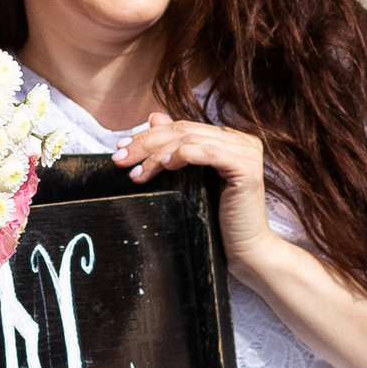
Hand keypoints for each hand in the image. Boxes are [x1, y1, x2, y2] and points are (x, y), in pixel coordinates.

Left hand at [118, 113, 273, 273]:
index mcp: (228, 139)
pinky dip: (183, 155)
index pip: (182, 127)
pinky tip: (164, 166)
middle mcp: (240, 140)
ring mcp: (246, 152)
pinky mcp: (246, 168)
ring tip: (136, 173)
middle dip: (146, 143)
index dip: (149, 134)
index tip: (121, 147)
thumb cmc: (217, 221)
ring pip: (191, 140)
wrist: (245, 250)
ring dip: (157, 154)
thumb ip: (176, 149)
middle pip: (184, 131)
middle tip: (120, 159)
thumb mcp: (189, 180)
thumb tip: (154, 116)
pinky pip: (209, 153)